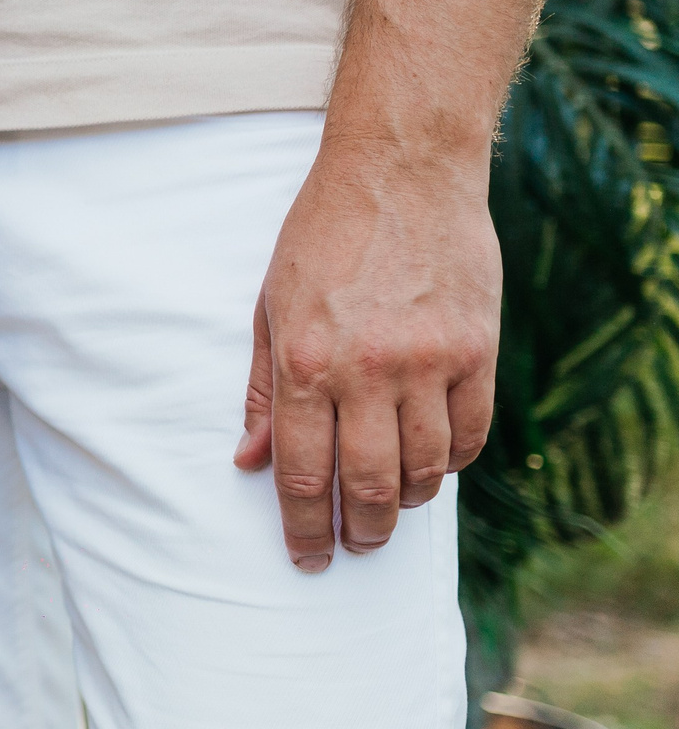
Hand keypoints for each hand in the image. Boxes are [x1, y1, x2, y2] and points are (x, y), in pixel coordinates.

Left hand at [235, 142, 499, 568]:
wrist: (400, 171)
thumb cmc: (323, 236)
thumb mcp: (270, 307)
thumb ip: (264, 389)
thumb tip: (249, 461)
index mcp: (305, 362)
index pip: (302, 475)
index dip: (302, 528)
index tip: (306, 557)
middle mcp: (367, 371)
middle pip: (368, 486)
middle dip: (359, 531)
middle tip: (355, 546)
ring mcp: (429, 362)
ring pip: (426, 469)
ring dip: (408, 502)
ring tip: (392, 509)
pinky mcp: (478, 350)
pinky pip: (471, 434)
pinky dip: (453, 463)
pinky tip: (434, 466)